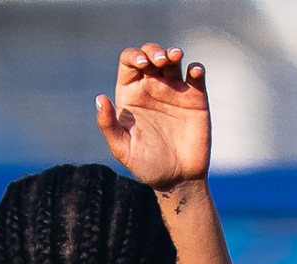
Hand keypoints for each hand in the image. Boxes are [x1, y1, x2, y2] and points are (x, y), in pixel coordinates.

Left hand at [98, 44, 209, 191]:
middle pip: (151, 55)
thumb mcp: (122, 149)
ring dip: (173, 52)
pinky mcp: (196, 99)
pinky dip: (196, 69)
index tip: (141, 64)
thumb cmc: (146, 166)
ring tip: (175, 56)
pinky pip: (196, 76)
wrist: (177, 180)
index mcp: (131, 94)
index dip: (133, 56)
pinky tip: (194, 72)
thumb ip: (108, 125)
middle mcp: (152, 88)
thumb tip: (100, 98)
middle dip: (154, 50)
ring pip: (173, 60)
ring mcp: (175, 91)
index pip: (129, 62)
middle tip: (159, 60)